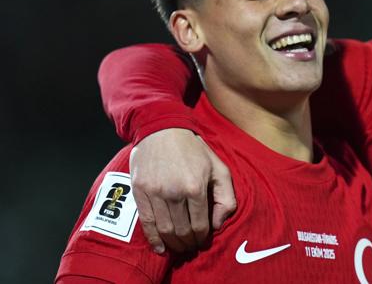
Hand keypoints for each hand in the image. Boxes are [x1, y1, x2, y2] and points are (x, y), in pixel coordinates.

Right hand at [129, 128, 236, 253]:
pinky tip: (160, 247)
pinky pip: (146, 222)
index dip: (203, 237)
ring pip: (164, 229)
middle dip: (188, 243)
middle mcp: (174, 192)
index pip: (200, 224)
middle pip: (182, 230)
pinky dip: (153, 239)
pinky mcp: (139, 191)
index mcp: (196, 187)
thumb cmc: (193, 150)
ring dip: (173, 243)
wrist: (162, 129)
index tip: (203, 241)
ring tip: (179, 247)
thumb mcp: (219, 167)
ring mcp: (155, 193)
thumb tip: (218, 224)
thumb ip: (225, 196)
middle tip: (191, 247)